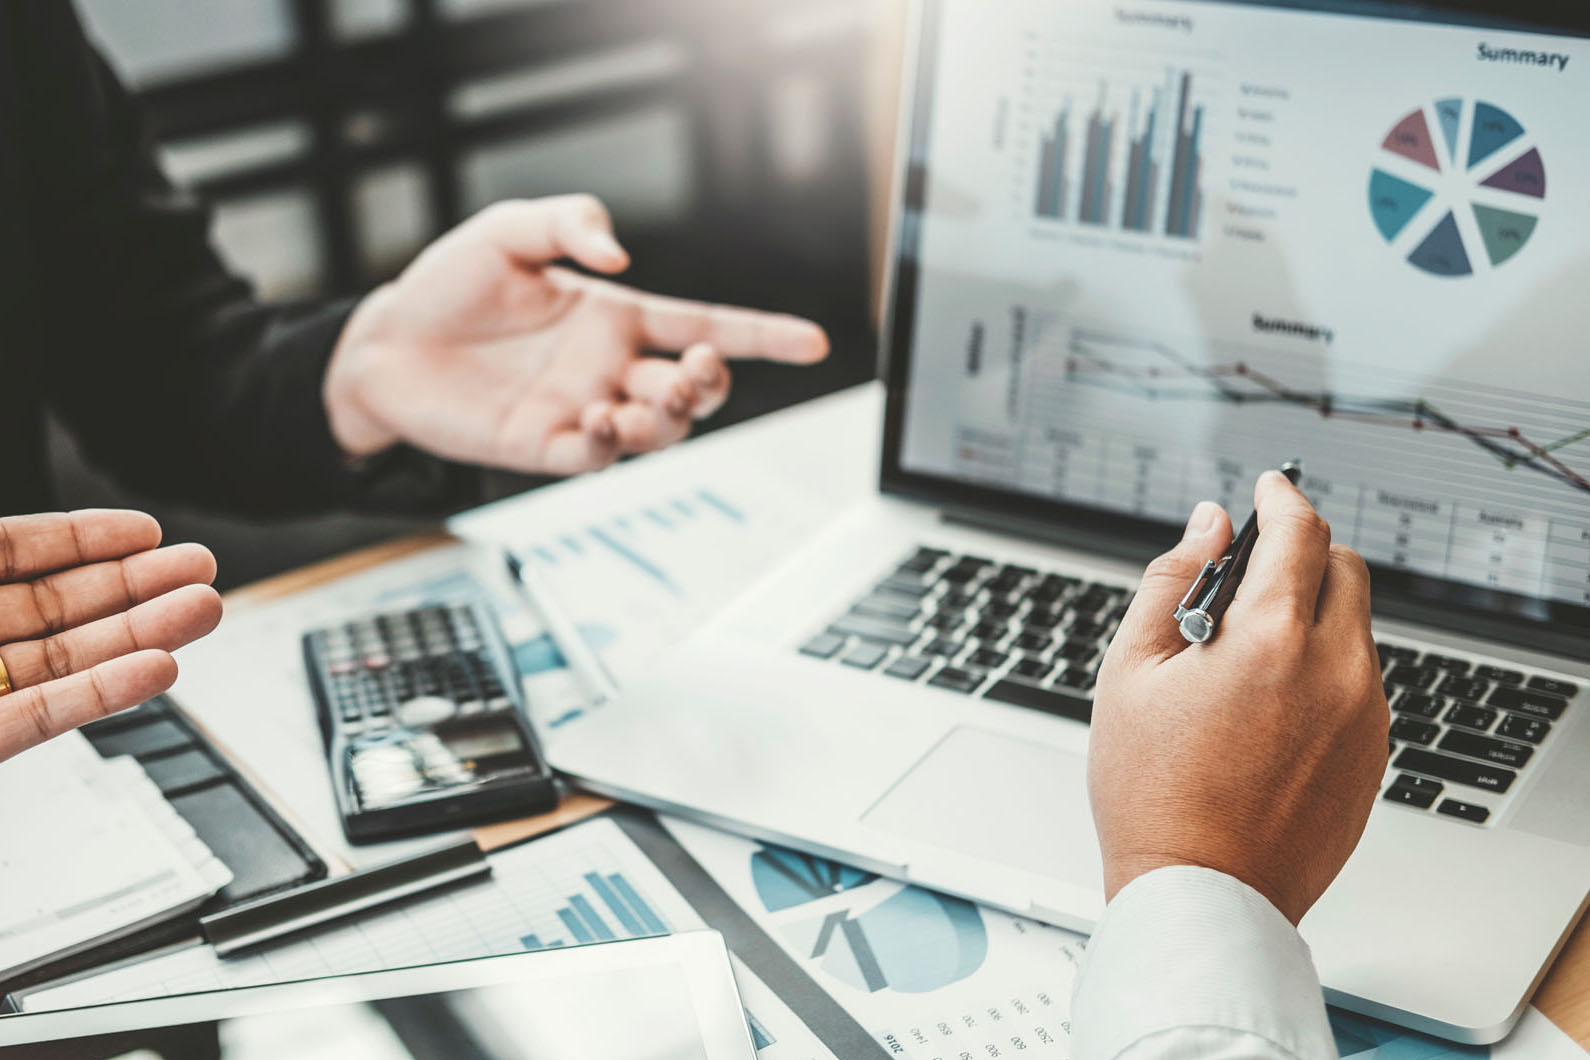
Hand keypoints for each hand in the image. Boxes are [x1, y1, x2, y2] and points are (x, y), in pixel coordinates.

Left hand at [0, 511, 221, 762]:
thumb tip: (9, 532)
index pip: (14, 555)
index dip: (82, 541)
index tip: (145, 531)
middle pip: (57, 607)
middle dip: (137, 585)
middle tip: (200, 569)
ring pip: (65, 660)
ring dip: (141, 635)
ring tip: (203, 610)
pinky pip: (44, 716)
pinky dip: (104, 694)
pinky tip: (158, 669)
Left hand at [324, 195, 830, 474]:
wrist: (383, 343)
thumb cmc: (449, 286)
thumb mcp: (509, 229)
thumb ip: (570, 223)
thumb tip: (622, 255)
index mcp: (617, 317)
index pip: (708, 326)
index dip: (763, 335)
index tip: (815, 341)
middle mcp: (609, 368)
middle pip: (694, 390)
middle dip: (711, 385)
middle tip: (695, 373)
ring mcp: (580, 410)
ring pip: (656, 432)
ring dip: (664, 423)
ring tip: (635, 404)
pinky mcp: (541, 446)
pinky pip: (593, 459)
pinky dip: (605, 446)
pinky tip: (593, 420)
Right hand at [1088, 472, 1388, 924]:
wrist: (1204, 892)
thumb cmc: (1152, 791)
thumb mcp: (1130, 672)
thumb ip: (1170, 582)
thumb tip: (1206, 524)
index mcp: (1271, 639)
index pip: (1300, 530)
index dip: (1282, 496)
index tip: (1270, 486)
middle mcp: (1336, 670)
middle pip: (1344, 568)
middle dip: (1304, 552)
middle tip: (1251, 574)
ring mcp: (1366, 716)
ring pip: (1354, 627)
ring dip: (1311, 615)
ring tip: (1244, 660)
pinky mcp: (1375, 755)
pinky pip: (1360, 682)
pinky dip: (1324, 668)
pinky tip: (1268, 707)